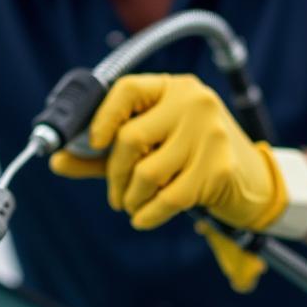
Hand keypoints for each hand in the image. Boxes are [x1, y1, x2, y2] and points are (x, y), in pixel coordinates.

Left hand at [49, 73, 289, 289]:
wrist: (251, 183)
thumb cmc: (190, 161)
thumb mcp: (144, 151)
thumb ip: (100, 155)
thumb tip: (55, 159)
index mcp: (173, 88)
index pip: (127, 89)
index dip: (102, 117)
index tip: (92, 143)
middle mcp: (194, 103)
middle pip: (130, 137)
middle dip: (114, 175)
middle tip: (115, 196)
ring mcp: (210, 134)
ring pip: (147, 172)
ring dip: (131, 198)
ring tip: (133, 205)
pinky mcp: (218, 168)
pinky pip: (167, 198)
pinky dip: (147, 214)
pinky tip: (143, 218)